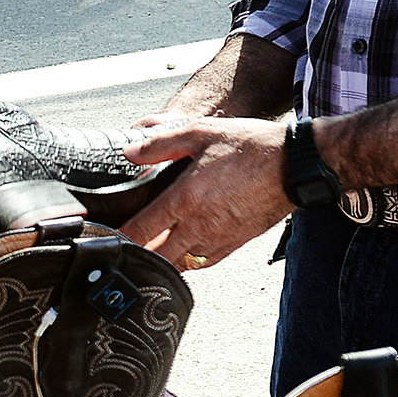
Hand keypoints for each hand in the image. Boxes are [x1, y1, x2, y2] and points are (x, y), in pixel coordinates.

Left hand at [119, 114, 292, 272]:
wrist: (296, 165)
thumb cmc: (251, 147)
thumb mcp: (201, 133)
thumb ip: (161, 144)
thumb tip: (129, 152)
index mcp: (185, 199)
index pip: (140, 230)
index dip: (116, 238)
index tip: (102, 239)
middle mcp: (198, 226)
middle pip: (155, 257)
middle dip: (136, 255)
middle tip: (121, 249)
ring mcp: (217, 240)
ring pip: (178, 264)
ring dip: (161, 259)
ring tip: (148, 249)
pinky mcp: (234, 245)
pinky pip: (201, 263)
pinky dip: (186, 260)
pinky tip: (181, 249)